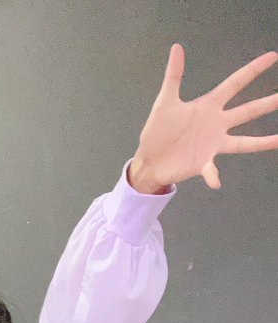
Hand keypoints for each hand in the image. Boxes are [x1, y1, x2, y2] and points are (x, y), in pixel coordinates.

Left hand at [133, 44, 277, 189]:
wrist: (149, 159)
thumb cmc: (157, 131)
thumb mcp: (165, 101)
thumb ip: (173, 75)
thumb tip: (177, 47)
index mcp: (208, 105)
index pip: (236, 83)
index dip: (253, 70)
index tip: (272, 57)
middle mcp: (216, 124)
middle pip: (247, 111)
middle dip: (266, 104)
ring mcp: (213, 144)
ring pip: (243, 142)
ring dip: (261, 142)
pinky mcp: (203, 163)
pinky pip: (212, 171)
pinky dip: (214, 176)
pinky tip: (216, 182)